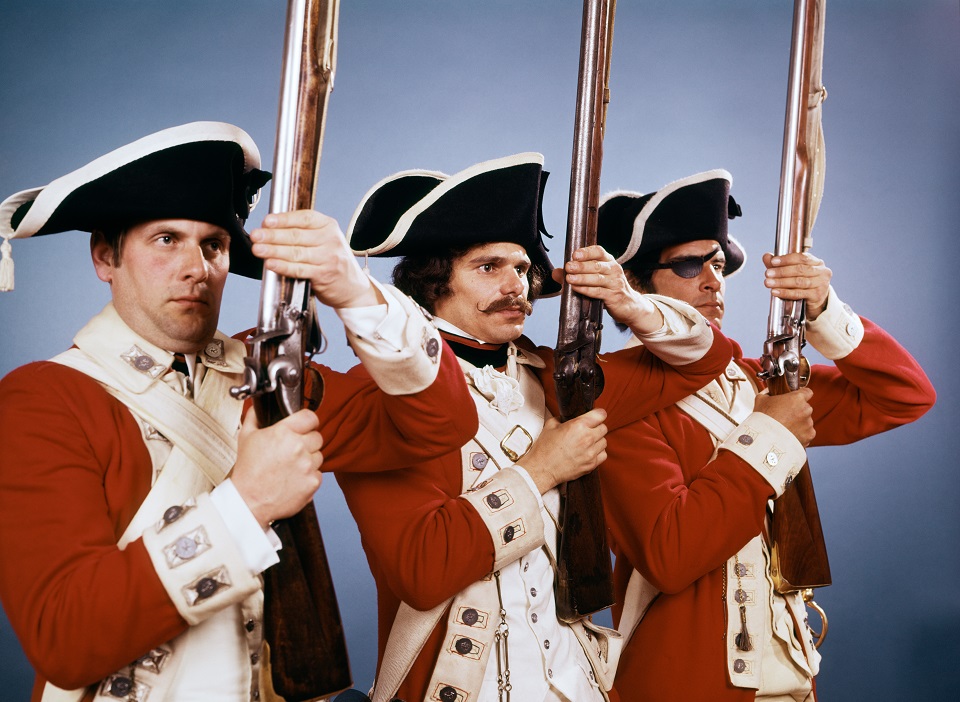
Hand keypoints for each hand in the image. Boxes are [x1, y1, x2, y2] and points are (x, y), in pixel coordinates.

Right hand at [231, 408, 323, 527]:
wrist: (249, 501)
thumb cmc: (247, 471)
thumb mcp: (245, 437)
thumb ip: (254, 417)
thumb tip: (258, 407)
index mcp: (284, 432)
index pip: (310, 417)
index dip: (308, 421)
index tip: (305, 426)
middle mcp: (298, 447)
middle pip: (317, 436)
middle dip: (307, 441)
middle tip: (293, 450)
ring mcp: (307, 465)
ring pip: (319, 455)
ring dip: (309, 459)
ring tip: (291, 467)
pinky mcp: (313, 482)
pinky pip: (319, 473)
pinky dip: (309, 476)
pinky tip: (294, 479)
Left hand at [249, 209, 383, 308]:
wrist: (353, 287)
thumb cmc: (334, 261)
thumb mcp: (325, 240)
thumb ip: (304, 233)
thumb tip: (271, 230)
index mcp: (328, 226)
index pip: (304, 218)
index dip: (283, 219)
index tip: (267, 221)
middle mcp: (330, 240)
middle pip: (296, 236)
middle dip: (272, 236)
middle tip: (256, 236)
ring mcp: (328, 258)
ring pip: (295, 253)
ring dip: (273, 251)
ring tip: (258, 249)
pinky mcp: (324, 275)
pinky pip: (299, 270)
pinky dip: (283, 267)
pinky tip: (271, 264)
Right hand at [520, 408, 607, 493]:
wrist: (542, 469)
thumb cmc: (544, 449)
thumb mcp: (550, 426)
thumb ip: (562, 419)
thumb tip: (566, 418)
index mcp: (578, 425)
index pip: (601, 414)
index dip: (598, 414)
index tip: (596, 416)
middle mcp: (587, 438)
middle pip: (604, 428)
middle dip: (597, 427)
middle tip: (589, 430)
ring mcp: (591, 452)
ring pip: (604, 441)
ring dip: (598, 440)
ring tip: (587, 442)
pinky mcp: (591, 464)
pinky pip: (603, 455)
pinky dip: (598, 453)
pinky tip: (589, 452)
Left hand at [552, 245, 663, 333]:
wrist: (629, 305)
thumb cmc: (609, 289)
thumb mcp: (595, 278)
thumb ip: (575, 274)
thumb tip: (555, 272)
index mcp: (609, 261)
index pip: (599, 251)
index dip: (587, 252)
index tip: (575, 254)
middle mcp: (614, 270)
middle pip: (596, 265)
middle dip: (581, 266)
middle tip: (568, 267)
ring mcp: (615, 283)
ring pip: (597, 279)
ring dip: (582, 278)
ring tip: (569, 278)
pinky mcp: (614, 296)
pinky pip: (598, 292)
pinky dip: (586, 290)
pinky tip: (577, 289)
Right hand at [754, 388, 815, 446]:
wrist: (764, 440)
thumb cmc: (763, 419)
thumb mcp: (761, 400)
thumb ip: (767, 394)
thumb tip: (768, 394)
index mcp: (797, 399)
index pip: (807, 392)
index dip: (801, 395)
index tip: (795, 399)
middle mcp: (806, 410)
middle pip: (805, 408)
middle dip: (797, 412)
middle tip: (784, 416)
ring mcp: (808, 424)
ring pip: (805, 422)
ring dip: (798, 424)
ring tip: (784, 429)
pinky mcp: (809, 436)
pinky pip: (806, 433)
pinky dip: (800, 435)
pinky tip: (788, 436)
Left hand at [762, 252, 831, 319]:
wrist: (817, 300)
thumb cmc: (804, 283)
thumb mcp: (793, 272)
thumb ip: (780, 264)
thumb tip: (766, 256)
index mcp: (816, 262)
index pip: (802, 257)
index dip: (786, 259)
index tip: (773, 261)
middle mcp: (821, 272)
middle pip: (800, 269)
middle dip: (781, 271)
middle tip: (768, 273)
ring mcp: (821, 284)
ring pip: (799, 282)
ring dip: (781, 282)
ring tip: (768, 283)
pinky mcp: (817, 296)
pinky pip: (799, 293)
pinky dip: (785, 292)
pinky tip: (775, 292)